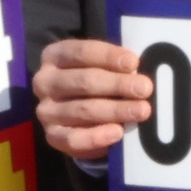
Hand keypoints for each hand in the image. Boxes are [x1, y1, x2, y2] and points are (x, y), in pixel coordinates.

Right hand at [34, 38, 149, 161]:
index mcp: (55, 56)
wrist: (83, 114)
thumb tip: (141, 70)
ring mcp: (46, 110)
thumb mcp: (106, 65)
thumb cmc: (101, 79)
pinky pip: (72, 138)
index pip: (80, 52)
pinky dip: (96, 137)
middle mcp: (45, 82)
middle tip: (145, 89)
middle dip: (117, 84)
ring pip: (81, 110)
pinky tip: (118, 132)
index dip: (108, 56)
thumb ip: (120, 64)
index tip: (133, 63)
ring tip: (142, 111)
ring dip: (115, 110)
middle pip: (83, 81)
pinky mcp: (52, 135)